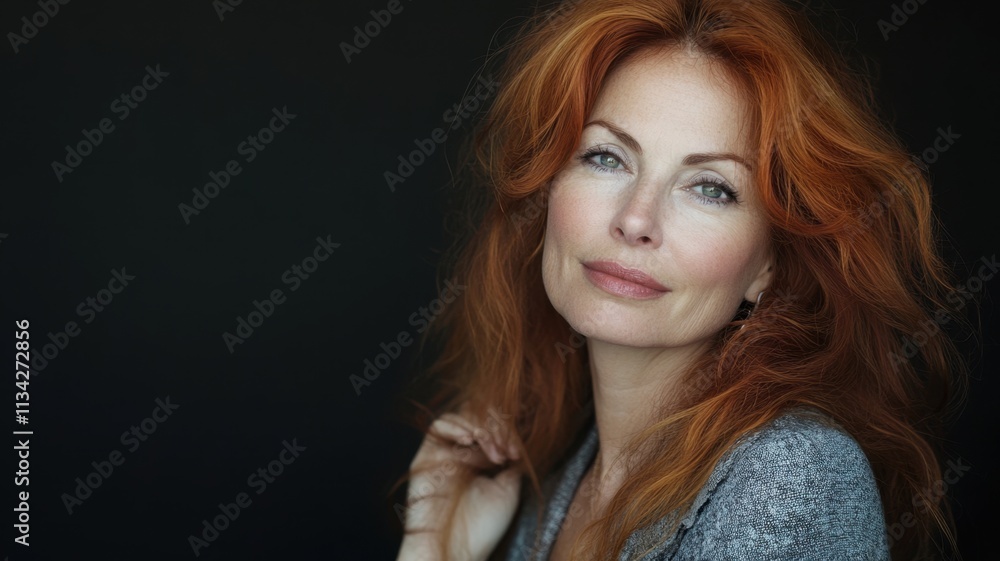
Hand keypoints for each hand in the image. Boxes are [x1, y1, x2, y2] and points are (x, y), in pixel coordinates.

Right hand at [397, 411, 521, 560]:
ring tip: (491, 448)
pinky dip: (457, 425)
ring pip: (461, 417)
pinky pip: (438, 425)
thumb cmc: (481, 527)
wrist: (455, 549)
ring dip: (480, 426)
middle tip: (506, 450)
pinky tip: (471, 439)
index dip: (509, 432)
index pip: (495, 428)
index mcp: (483, 461)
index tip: (517, 453)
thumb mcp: (508, 489)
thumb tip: (522, 436)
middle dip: (497, 428)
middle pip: (480, 417)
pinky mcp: (426, 456)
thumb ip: (513, 460)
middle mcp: (463, 454)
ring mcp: (444, 453)